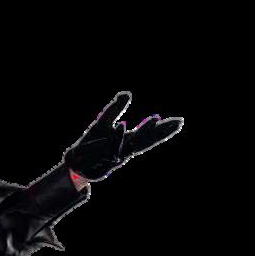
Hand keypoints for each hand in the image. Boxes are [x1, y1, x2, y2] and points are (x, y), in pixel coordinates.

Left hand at [63, 91, 183, 181]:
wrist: (75, 163)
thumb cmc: (91, 144)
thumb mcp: (103, 123)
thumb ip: (115, 109)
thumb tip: (127, 93)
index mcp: (127, 140)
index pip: (148, 134)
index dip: (163, 129)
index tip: (179, 121)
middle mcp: (125, 149)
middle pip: (147, 140)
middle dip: (163, 132)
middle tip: (179, 123)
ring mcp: (116, 156)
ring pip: (133, 144)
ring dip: (144, 131)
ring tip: (155, 118)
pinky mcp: (105, 161)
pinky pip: (112, 147)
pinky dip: (117, 136)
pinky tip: (123, 124)